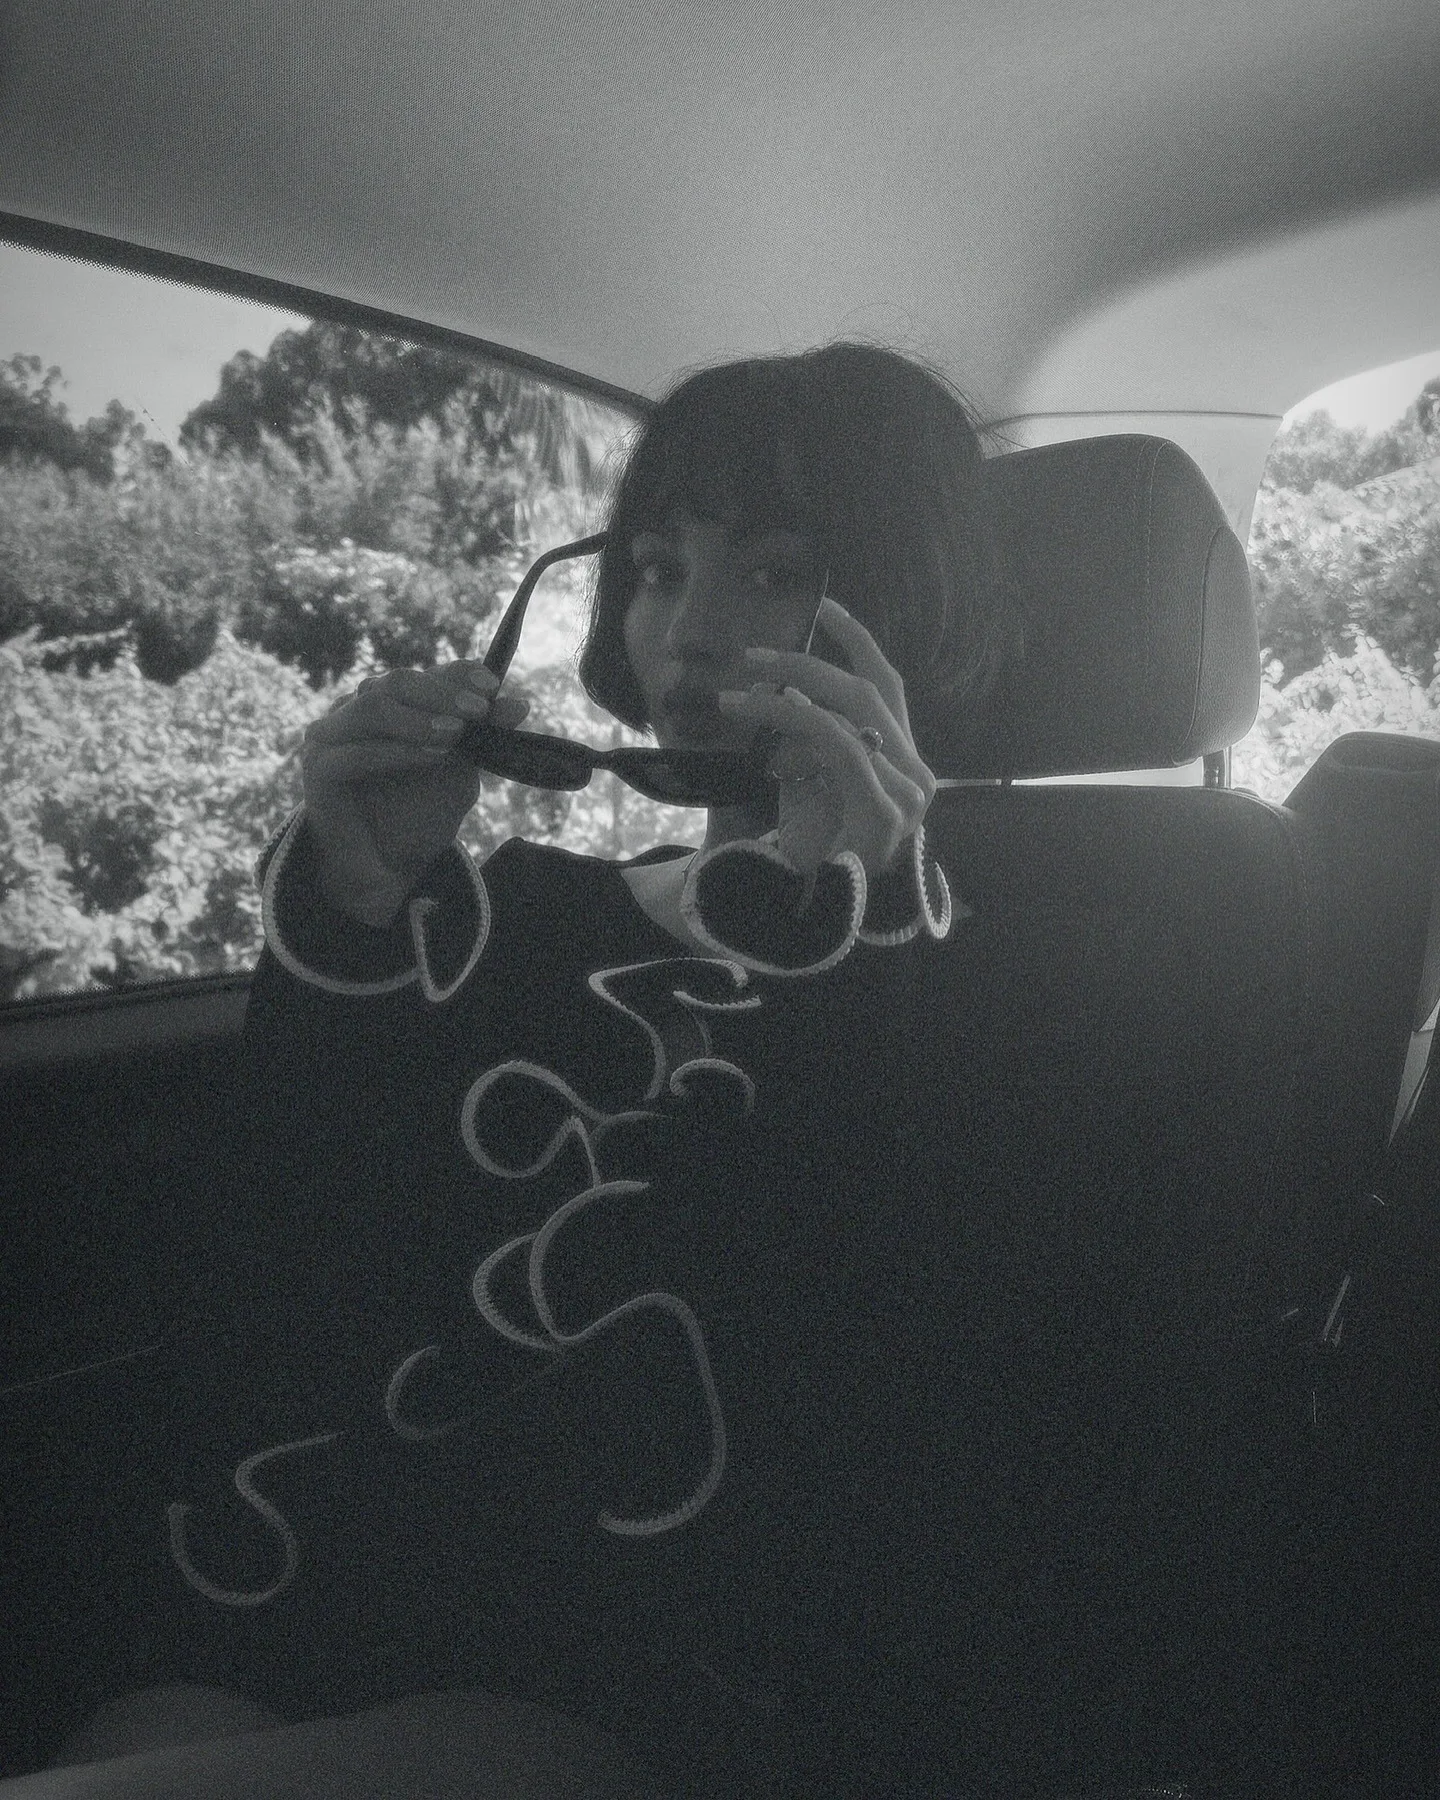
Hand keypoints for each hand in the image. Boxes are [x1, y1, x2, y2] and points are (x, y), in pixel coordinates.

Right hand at [300, 661, 528, 925]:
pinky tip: (432, 756)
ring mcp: (330, 738)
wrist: (386, 870)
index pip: (423, 674)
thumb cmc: (420, 816)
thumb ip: (481, 739)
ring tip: (457, 733)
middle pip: (394, 682)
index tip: (493, 686)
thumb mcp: (460, 773)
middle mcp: (354, 712)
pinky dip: (396, 751)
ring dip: (419, 718)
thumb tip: (519, 704)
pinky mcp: (318, 772)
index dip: (458, 673)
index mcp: (389, 705)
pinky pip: (355, 753)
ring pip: (371, 709)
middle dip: (442, 693)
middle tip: (479, 711)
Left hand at [716, 598, 936, 881]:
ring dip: (785, 693)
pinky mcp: (885, 810)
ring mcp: (909, 794)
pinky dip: (796, 722)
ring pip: (849, 714)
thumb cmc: (809, 849)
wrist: (811, 913)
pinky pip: (840, 746)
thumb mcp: (806, 780)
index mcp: (902, 761)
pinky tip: (757, 713)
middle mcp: (917, 774)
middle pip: (867, 691)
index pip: (887, 685)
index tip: (824, 604)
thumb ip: (803, 735)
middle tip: (750, 653)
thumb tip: (772, 688)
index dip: (858, 640)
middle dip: (806, 662)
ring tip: (734, 692)